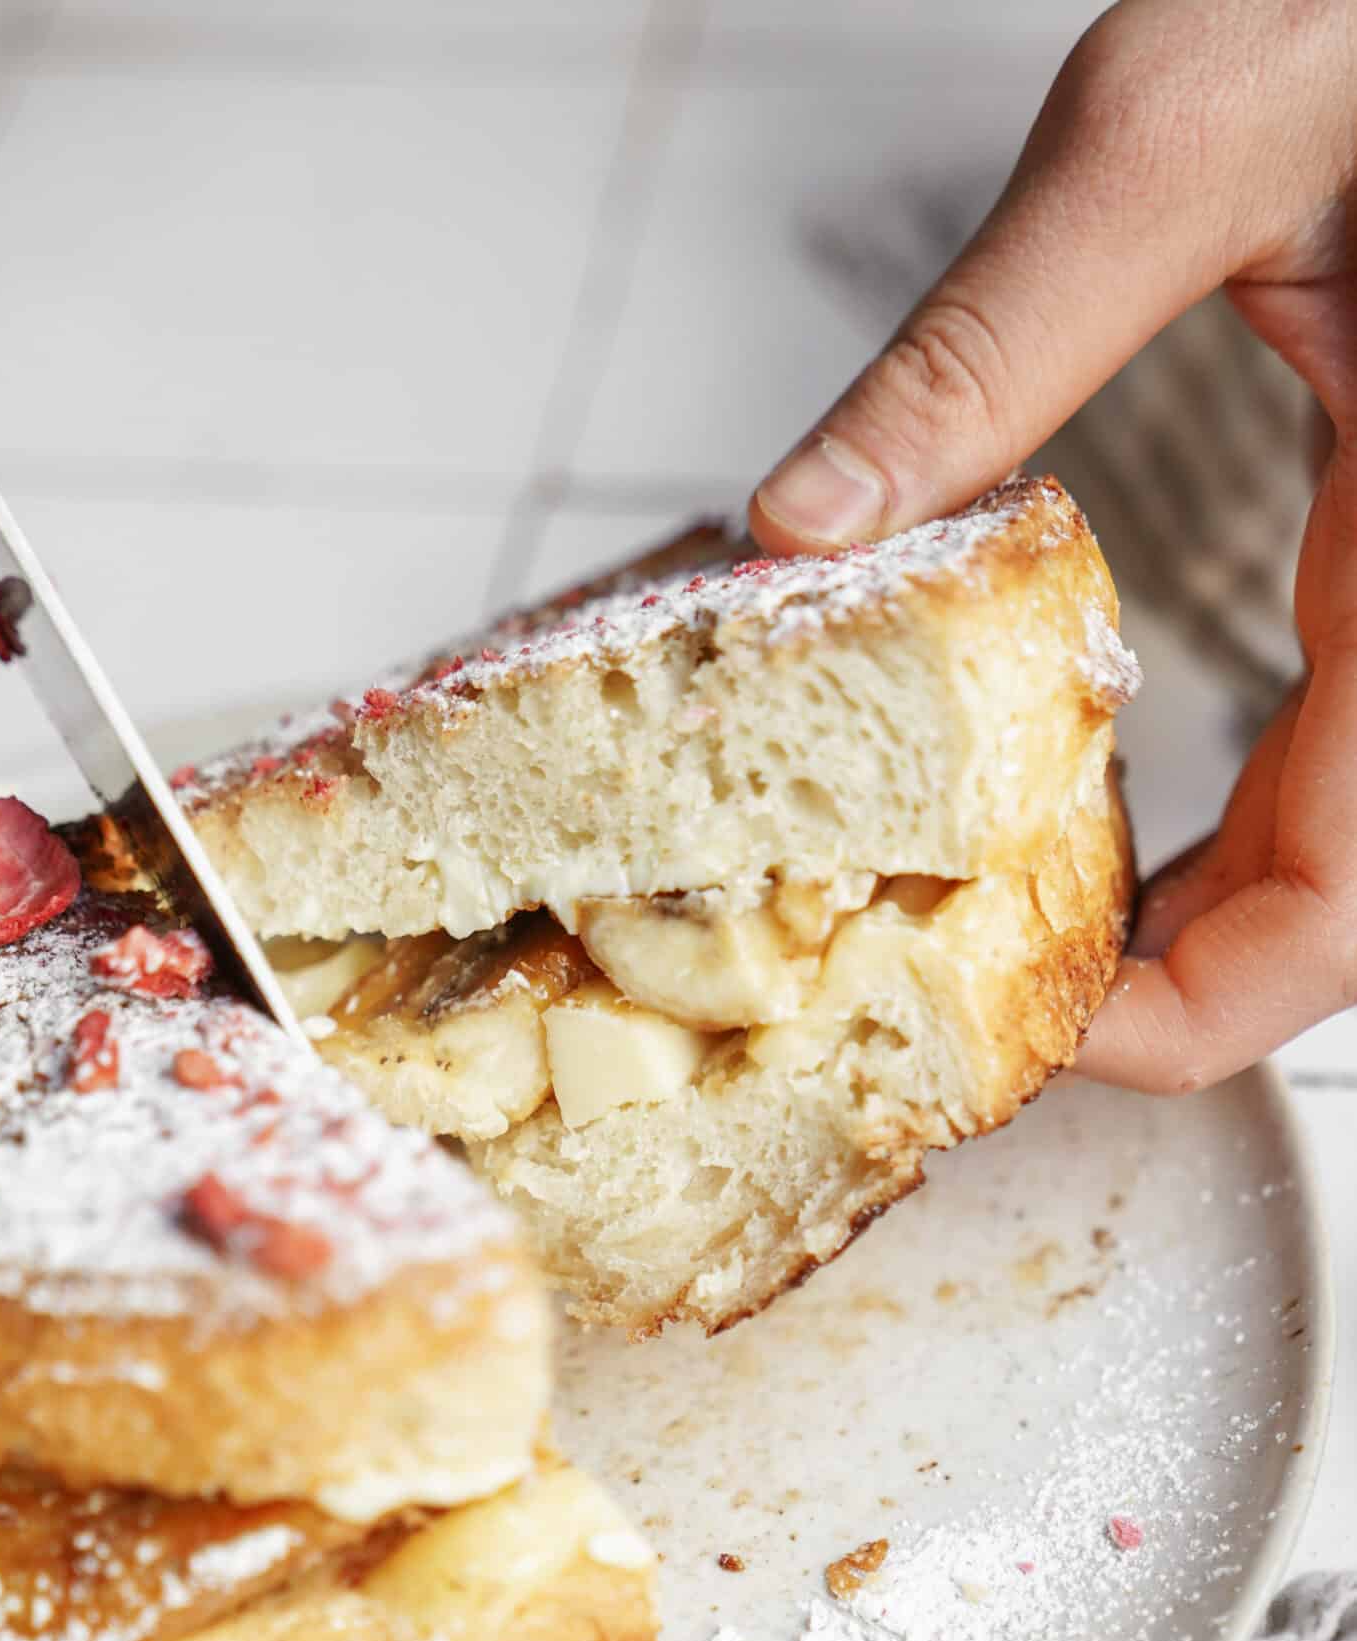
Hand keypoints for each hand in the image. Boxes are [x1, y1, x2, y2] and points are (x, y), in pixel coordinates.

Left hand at [748, 0, 1356, 1092]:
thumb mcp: (1195, 125)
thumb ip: (998, 335)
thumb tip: (810, 520)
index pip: (1344, 900)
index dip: (1199, 1016)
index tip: (1036, 1042)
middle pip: (1342, 904)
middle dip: (1168, 988)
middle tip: (974, 999)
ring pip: (1345, 837)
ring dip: (1194, 915)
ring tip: (1007, 923)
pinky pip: (1344, 741)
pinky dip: (1230, 813)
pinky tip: (1094, 799)